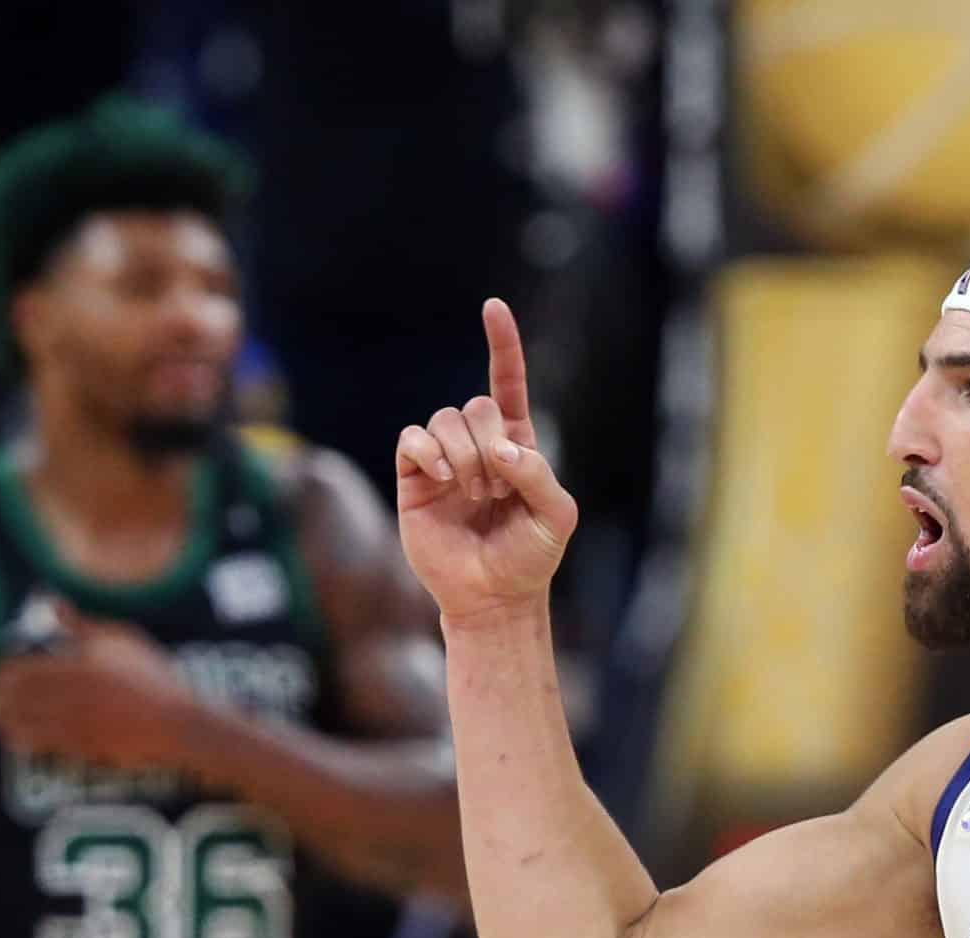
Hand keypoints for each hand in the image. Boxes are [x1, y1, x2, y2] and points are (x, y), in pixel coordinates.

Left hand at [0, 601, 198, 769]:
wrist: (177, 722)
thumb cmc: (150, 676)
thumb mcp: (119, 639)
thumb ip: (79, 624)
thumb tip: (48, 600)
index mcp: (78, 665)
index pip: (25, 669)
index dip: (2, 674)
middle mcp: (73, 695)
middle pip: (19, 697)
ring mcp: (79, 723)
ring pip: (27, 722)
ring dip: (3, 720)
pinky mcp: (86, 747)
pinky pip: (45, 744)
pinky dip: (24, 740)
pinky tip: (12, 739)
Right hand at [395, 299, 577, 625]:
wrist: (493, 598)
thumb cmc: (530, 557)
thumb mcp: (557, 516)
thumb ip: (539, 475)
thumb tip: (501, 450)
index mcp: (516, 445)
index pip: (507, 384)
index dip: (503, 345)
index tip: (493, 308)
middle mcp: (477, 446)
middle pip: (473, 405)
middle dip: (489, 444)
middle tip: (496, 490)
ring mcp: (443, 461)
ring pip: (443, 420)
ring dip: (463, 456)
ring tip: (473, 495)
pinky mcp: (414, 478)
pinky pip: (412, 440)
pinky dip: (429, 452)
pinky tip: (444, 480)